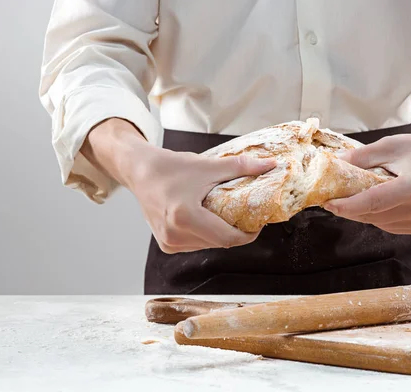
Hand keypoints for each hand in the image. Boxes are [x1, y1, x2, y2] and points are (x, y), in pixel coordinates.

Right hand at [82, 118, 275, 252]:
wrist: (140, 171)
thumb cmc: (170, 168)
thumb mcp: (208, 166)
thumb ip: (242, 167)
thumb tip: (270, 166)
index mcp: (185, 217)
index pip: (228, 238)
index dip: (248, 234)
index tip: (258, 223)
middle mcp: (175, 234)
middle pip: (220, 242)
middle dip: (236, 231)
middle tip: (246, 215)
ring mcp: (169, 242)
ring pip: (209, 245)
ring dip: (221, 234)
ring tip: (226, 215)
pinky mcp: (166, 244)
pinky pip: (196, 244)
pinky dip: (206, 234)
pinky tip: (207, 219)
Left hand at [324, 112, 410, 234]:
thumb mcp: (389, 145)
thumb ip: (360, 157)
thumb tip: (333, 165)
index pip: (373, 202)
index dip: (347, 205)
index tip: (328, 203)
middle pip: (372, 214)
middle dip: (348, 207)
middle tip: (332, 195)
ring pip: (376, 222)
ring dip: (361, 211)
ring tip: (356, 193)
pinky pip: (386, 225)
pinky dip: (374, 215)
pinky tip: (377, 200)